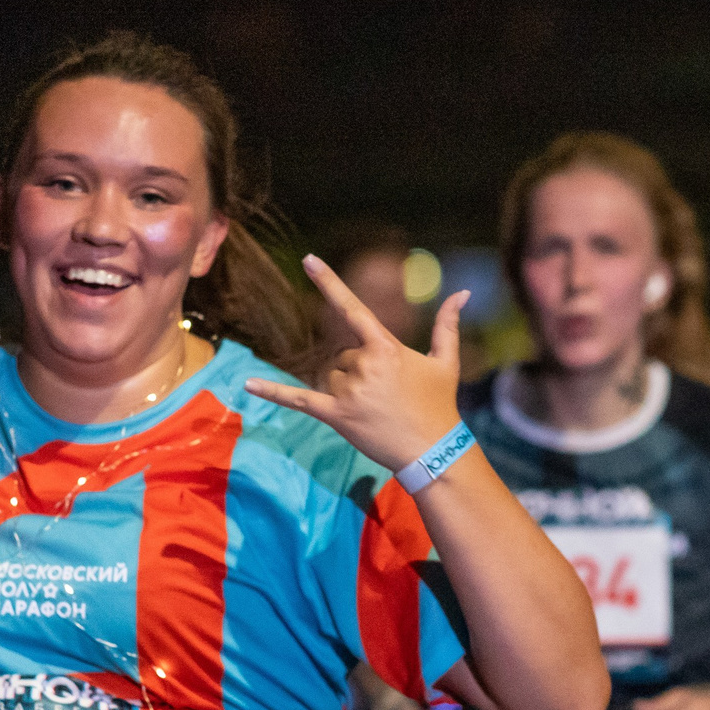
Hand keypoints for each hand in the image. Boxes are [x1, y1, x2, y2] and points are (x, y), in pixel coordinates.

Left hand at [244, 255, 468, 472]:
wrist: (433, 450)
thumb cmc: (440, 405)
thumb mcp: (445, 362)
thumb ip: (448, 324)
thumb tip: (462, 292)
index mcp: (385, 346)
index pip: (352, 307)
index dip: (329, 281)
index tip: (307, 259)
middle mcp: (363, 364)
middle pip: (342, 355)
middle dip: (358, 371)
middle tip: (384, 395)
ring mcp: (348, 390)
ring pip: (330, 376)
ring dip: (344, 389)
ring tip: (373, 409)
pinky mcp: (335, 414)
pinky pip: (298, 399)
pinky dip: (272, 391)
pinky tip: (246, 384)